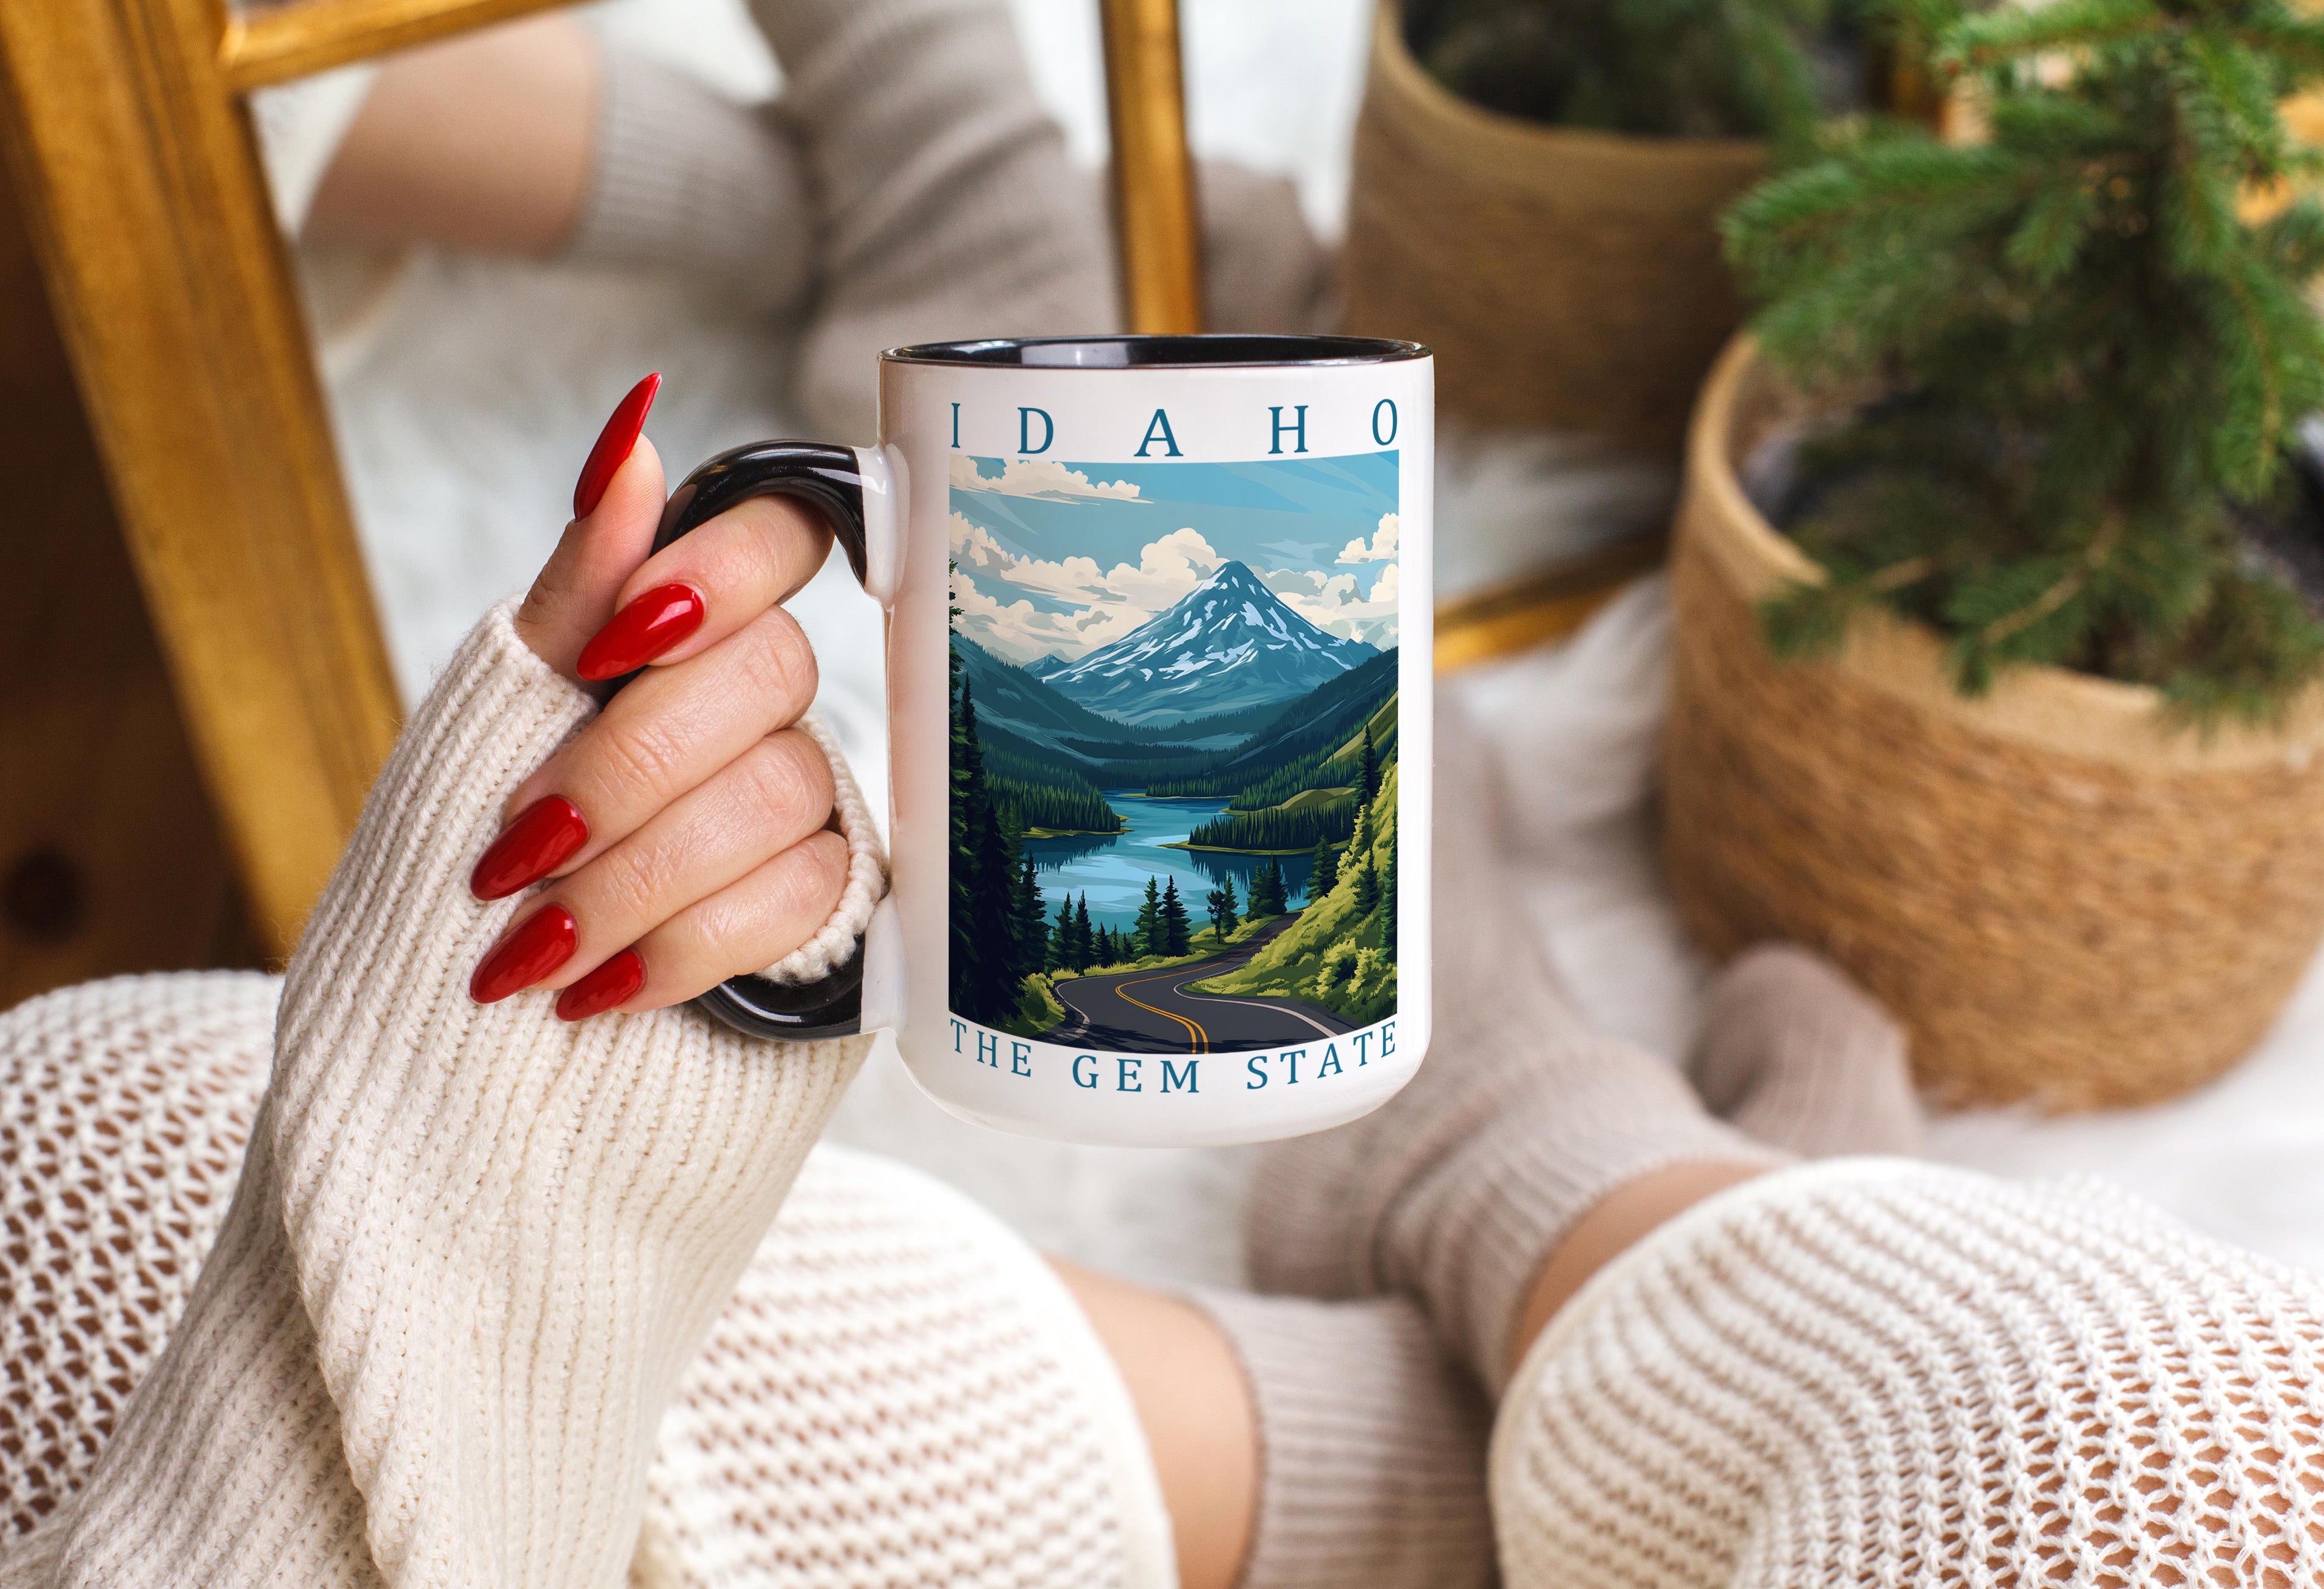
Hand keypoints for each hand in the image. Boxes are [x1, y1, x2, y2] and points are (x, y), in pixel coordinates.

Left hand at [467, 376, 851, 1019]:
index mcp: (686, 615)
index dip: (716, 573)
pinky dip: (678, 948)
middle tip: (523, 843)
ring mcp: (800, 788)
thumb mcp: (509, 694)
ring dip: (636, 878)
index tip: (611, 645)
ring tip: (533, 942)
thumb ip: (584, 573)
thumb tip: (634, 427)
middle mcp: (758, 691)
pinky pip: (792, 897)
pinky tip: (599, 985)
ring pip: (775, 794)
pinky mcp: (820, 889)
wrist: (471, 982)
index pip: (781, 529)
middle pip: (769, 674)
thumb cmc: (489, 819)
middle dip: (628, 768)